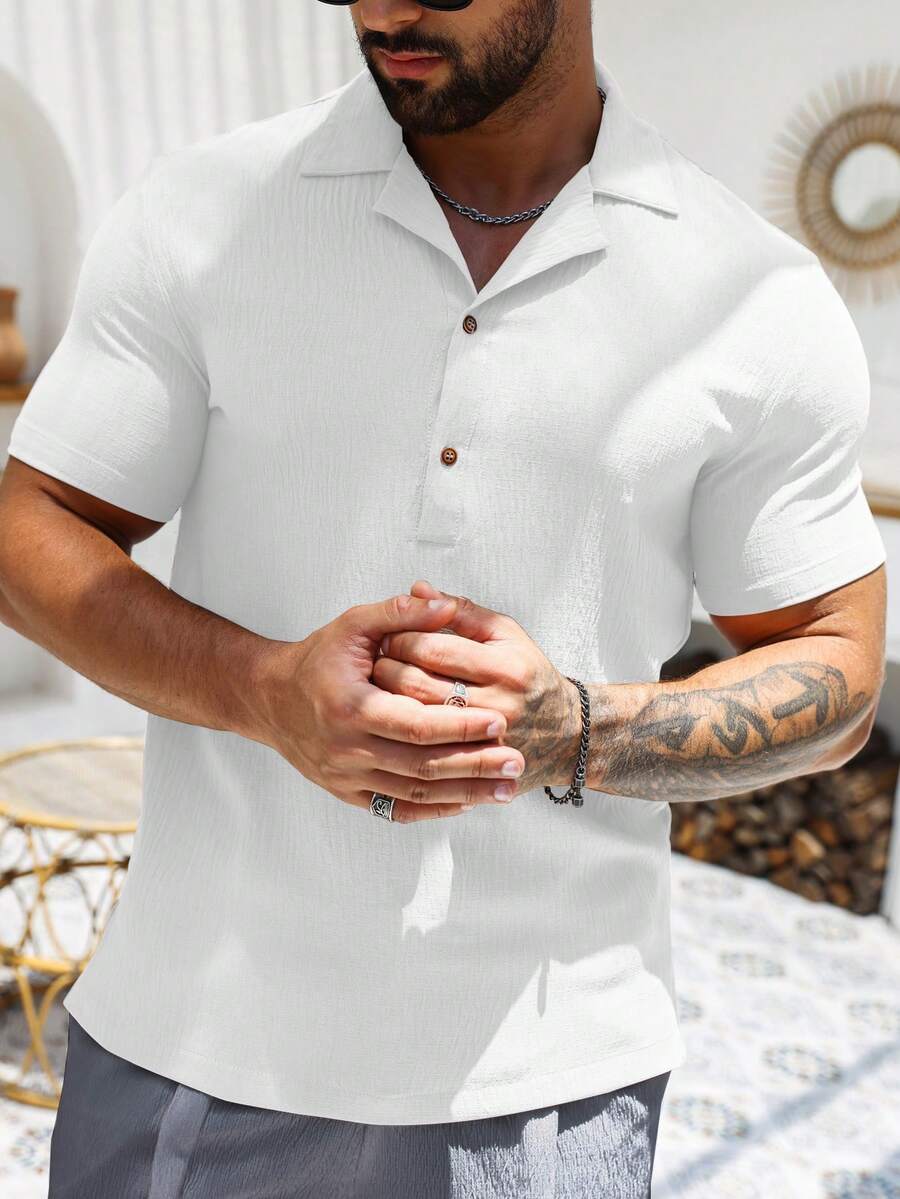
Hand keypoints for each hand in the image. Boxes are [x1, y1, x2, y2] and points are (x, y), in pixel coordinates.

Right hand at [251, 592, 527, 822]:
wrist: (270, 698)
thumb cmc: (317, 659)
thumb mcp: (353, 624)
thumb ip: (401, 613)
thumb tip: (446, 603)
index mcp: (351, 706)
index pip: (417, 724)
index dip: (461, 725)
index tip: (500, 723)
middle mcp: (347, 749)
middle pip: (422, 766)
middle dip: (474, 764)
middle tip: (517, 761)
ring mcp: (346, 776)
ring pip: (414, 793)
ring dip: (464, 793)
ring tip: (506, 788)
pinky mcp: (346, 793)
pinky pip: (396, 809)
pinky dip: (433, 809)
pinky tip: (466, 802)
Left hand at [372, 580, 582, 798]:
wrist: (565, 736)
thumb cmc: (528, 676)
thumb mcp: (505, 634)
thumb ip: (461, 611)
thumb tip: (418, 589)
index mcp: (504, 666)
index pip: (432, 647)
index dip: (400, 638)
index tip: (388, 636)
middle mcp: (497, 705)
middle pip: (417, 684)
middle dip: (387, 669)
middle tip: (377, 661)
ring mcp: (484, 740)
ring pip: (414, 719)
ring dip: (386, 700)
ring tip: (380, 686)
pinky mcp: (475, 766)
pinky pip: (424, 749)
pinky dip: (403, 731)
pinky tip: (394, 717)